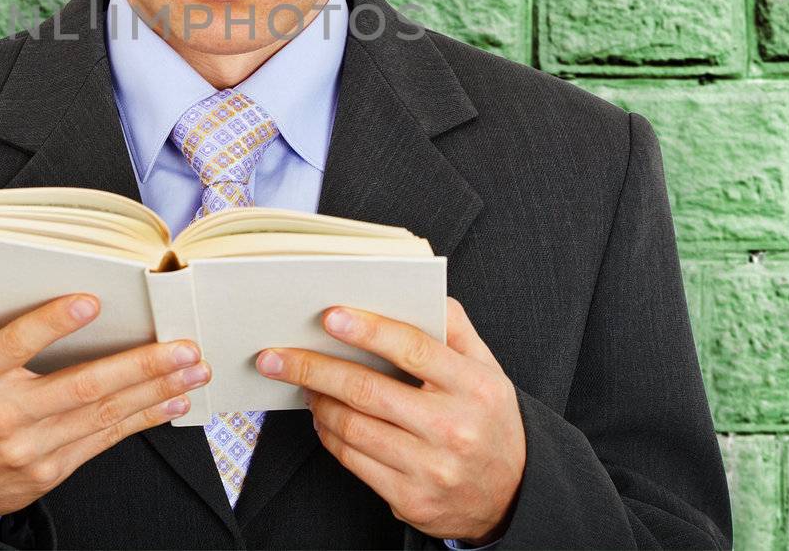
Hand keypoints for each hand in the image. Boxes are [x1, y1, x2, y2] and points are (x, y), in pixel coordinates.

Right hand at [0, 294, 211, 528]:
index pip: (14, 346)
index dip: (52, 324)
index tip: (91, 301)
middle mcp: (3, 415)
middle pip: (80, 386)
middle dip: (138, 364)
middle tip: (180, 344)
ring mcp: (30, 448)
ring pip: (102, 414)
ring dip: (154, 389)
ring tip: (192, 367)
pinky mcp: (49, 470)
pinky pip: (104, 440)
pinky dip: (143, 420)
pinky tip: (172, 400)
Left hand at [255, 296, 524, 544]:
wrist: (512, 495)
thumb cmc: (488, 419)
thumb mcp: (488, 369)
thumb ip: (454, 328)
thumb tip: (411, 289)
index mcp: (474, 387)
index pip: (413, 348)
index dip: (368, 329)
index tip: (329, 315)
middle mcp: (453, 428)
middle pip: (368, 390)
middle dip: (314, 368)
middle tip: (275, 355)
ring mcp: (431, 468)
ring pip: (353, 428)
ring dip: (318, 401)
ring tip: (303, 383)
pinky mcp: (411, 500)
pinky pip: (354, 461)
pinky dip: (329, 435)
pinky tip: (322, 416)